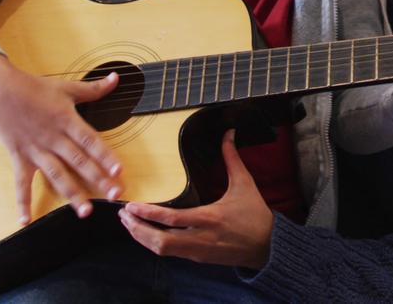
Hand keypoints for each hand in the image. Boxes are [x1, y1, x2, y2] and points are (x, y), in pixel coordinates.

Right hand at [0, 54, 121, 223]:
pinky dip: (22, 202)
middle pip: (79, 162)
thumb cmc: (33, 88)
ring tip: (86, 211)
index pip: (90, 142)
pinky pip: (21, 183)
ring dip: (71, 194)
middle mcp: (53, 139)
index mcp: (67, 121)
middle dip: (98, 179)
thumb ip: (94, 89)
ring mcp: (36, 150)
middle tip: (115, 195)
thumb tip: (116, 78)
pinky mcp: (19, 157)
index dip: (105, 156)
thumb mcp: (66, 87)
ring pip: (56, 175)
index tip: (119, 171)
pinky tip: (25, 220)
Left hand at [119, 130, 274, 269]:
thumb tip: (228, 134)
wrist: (268, 246)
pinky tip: (147, 233)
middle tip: (123, 215)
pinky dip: (154, 244)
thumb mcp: (245, 184)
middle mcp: (201, 237)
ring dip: (142, 238)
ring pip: (162, 250)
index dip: (148, 214)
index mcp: (211, 218)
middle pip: (160, 241)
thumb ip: (232, 159)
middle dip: (137, 229)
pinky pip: (170, 253)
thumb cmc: (256, 215)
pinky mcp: (198, 258)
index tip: (131, 206)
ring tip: (130, 224)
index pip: (172, 219)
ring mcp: (198, 250)